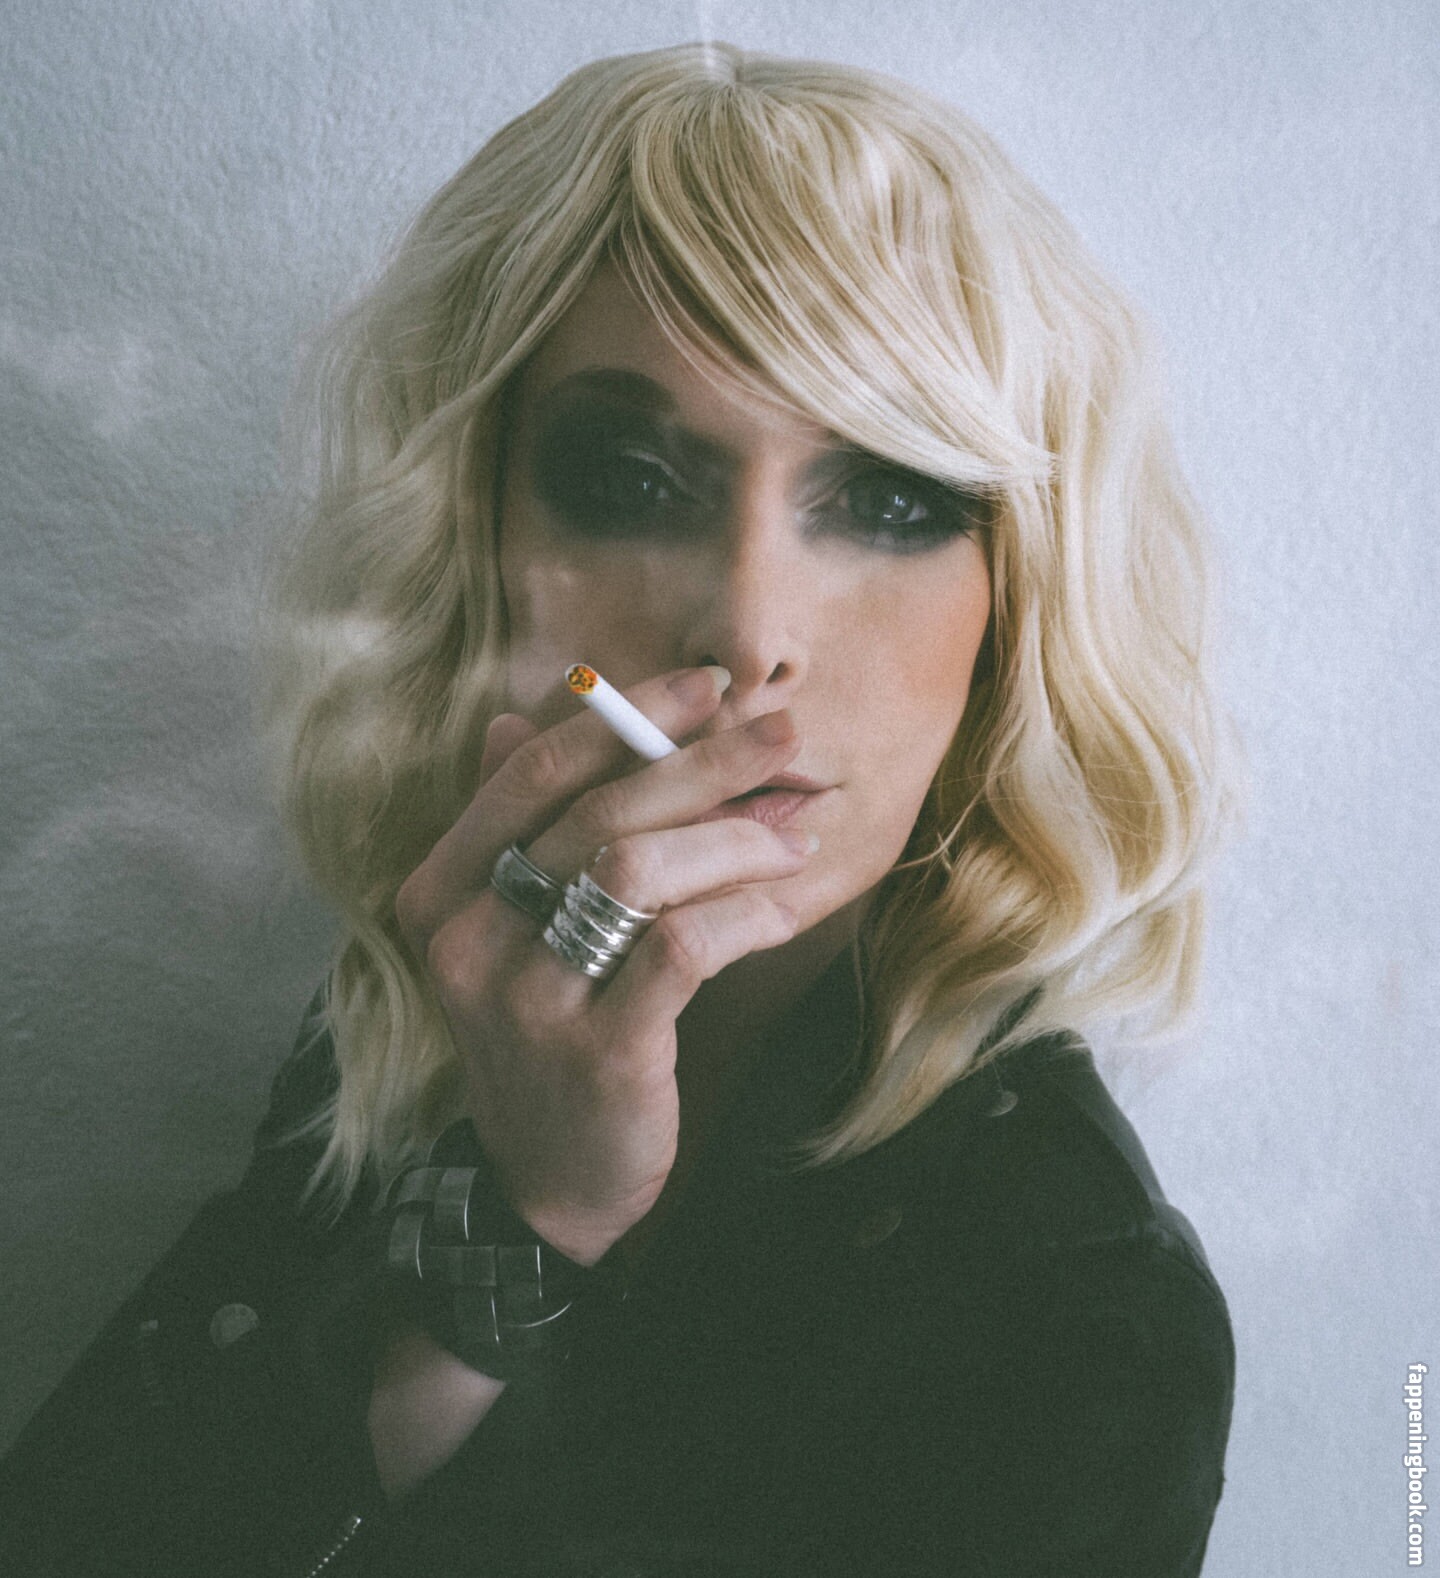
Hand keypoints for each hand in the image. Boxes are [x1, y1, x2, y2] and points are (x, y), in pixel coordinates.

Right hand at [394, 667, 814, 1264]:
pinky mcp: (599, 1053)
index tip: (709, 686)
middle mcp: (469, 940)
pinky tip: (786, 903)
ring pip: (639, 873)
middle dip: (703, 763)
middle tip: (781, 737)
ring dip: (733, 840)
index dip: (625, 717)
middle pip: (597, 815)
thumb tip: (519, 716)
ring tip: (793, 837)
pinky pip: (685, 948)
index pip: (533, 772)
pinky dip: (747, 911)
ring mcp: (527, 1001)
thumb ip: (518, 826)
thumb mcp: (515, 928)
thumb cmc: (549, 1029)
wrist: (552, 1180)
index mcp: (442, 891)